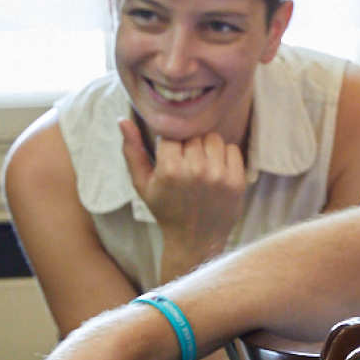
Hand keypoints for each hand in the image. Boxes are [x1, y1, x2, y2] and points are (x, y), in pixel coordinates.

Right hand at [120, 117, 246, 275]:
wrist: (194, 240)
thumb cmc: (166, 209)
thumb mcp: (142, 184)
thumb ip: (132, 151)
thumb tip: (122, 119)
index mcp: (170, 169)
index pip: (172, 134)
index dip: (171, 145)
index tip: (171, 158)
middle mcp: (196, 170)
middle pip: (194, 135)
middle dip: (189, 146)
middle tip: (186, 164)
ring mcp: (219, 176)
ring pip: (213, 138)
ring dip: (207, 148)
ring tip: (201, 165)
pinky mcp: (237, 181)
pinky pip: (233, 149)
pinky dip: (225, 155)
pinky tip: (216, 170)